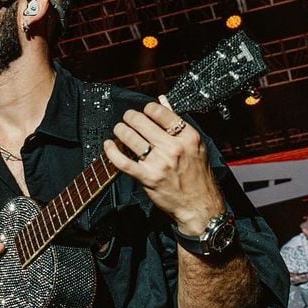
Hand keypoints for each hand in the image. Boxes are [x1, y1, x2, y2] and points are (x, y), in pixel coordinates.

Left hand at [103, 98, 223, 234]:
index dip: (147, 109)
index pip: (160, 112)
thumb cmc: (198, 176)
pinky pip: (122, 161)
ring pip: (130, 137)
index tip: (144, 112)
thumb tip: (163, 101)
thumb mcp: (196, 146)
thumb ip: (178, 123)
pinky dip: (111, 151)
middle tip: (127, 119)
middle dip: (129, 117)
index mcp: (187, 137)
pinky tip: (109, 145)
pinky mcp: (147, 177)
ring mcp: (159, 163)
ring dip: (120, 131)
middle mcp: (173, 148)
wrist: (199, 205)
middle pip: (141, 121)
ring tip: (119, 130)